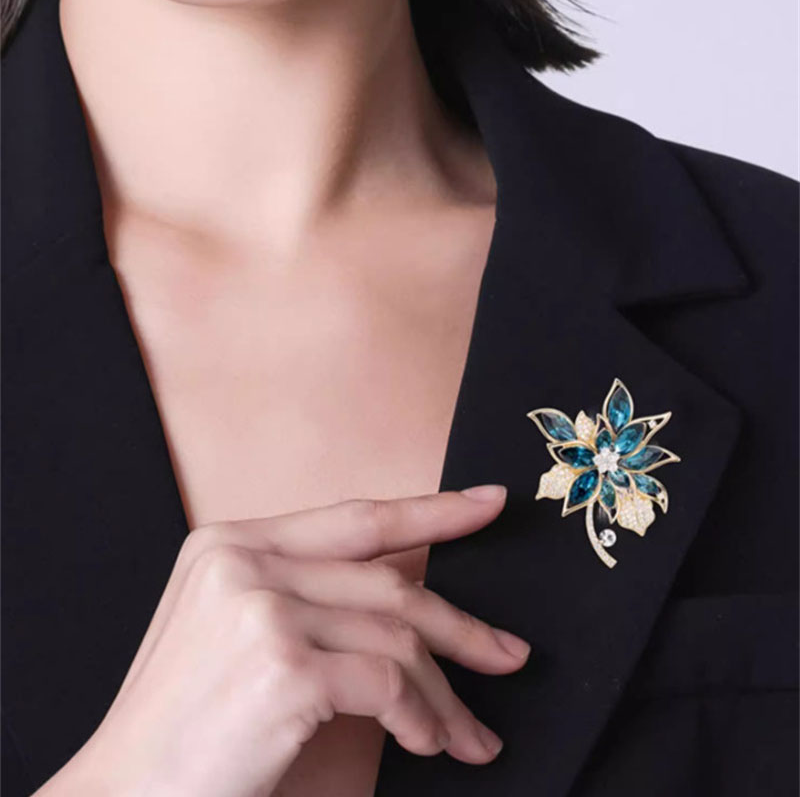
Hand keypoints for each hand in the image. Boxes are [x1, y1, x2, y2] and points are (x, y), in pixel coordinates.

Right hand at [36, 486, 528, 796]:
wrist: (123, 793)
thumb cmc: (187, 722)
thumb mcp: (237, 632)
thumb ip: (309, 597)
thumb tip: (411, 601)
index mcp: (232, 542)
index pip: (356, 516)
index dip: (431, 509)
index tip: (487, 502)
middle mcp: (245, 560)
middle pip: (388, 582)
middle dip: (459, 625)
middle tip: (508, 653)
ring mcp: (262, 607)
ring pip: (396, 637)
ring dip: (443, 693)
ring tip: (469, 733)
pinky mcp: (283, 665)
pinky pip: (386, 685)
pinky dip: (419, 719)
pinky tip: (426, 744)